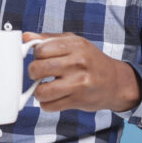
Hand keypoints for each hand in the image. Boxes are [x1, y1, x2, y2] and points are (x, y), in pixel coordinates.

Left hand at [24, 32, 141, 113]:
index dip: (36, 55)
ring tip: (46, 88)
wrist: (116, 82)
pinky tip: (54, 98)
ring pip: (41, 91)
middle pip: (37, 69)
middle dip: (33, 73)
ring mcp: (78, 83)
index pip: (40, 49)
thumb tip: (25, 37)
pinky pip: (49, 106)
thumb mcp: (74, 43)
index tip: (41, 59)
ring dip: (39, 92)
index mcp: (75, 45)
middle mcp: (78, 62)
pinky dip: (47, 104)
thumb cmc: (91, 61)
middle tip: (40, 75)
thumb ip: (49, 39)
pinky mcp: (78, 100)